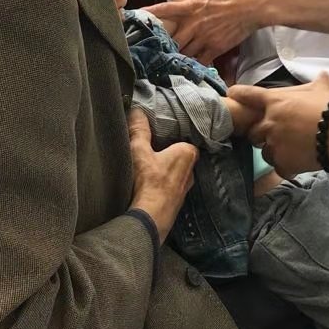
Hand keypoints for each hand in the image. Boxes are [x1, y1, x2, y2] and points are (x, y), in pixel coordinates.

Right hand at [127, 109, 197, 242]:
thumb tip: (137, 111)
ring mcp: (185, 190)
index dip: (172, 139)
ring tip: (148, 172)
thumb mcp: (139, 150)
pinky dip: (162, 188)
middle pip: (180, 159)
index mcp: (187, 155)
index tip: (159, 138)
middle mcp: (190, 172)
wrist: (150, 217)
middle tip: (151, 154)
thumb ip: (139, 130)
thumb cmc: (148, 181)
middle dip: (168, 156)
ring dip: (164, 174)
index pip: (184, 141)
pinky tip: (148, 188)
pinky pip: (170, 190)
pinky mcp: (176, 204)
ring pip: (176, 176)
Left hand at [143, 0, 266, 65]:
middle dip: (163, 46)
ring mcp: (204, 36)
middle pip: (172, 38)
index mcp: (192, 6)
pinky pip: (200, 60)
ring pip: (184, 51)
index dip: (151, 12)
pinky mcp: (216, 47)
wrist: (253, 6)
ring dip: (177, 57)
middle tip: (153, 52)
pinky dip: (194, 65)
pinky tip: (190, 68)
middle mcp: (195, 22)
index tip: (137, 15)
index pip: (166, 9)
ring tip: (169, 63)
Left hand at [228, 75, 328, 179]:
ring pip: (265, 152)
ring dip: (274, 152)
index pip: (248, 95)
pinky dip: (287, 167)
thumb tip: (323, 74)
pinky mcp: (282, 162)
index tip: (231, 95)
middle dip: (261, 134)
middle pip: (253, 132)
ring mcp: (274, 144)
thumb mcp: (323, 90)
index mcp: (275, 102)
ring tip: (291, 151)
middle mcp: (269, 123)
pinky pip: (279, 167)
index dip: (238, 94)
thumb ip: (318, 83)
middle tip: (276, 135)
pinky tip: (298, 164)